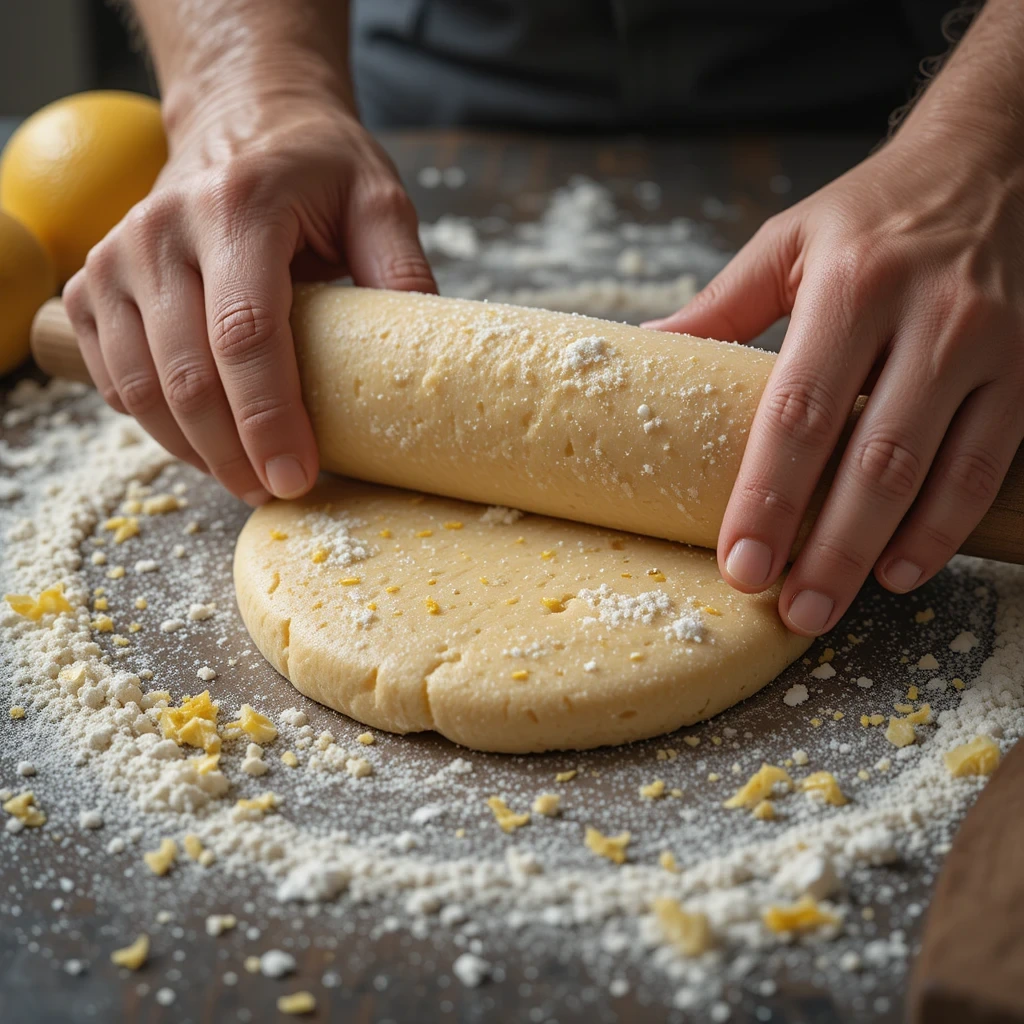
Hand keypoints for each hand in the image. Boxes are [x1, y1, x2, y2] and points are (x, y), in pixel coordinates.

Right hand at [63, 91, 434, 504]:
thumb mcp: (377, 199)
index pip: (245, 335)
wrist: (239, 122)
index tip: (298, 476)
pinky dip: (154, 425)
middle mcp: (162, 230)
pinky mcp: (93, 285)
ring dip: (194, 451)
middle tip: (277, 492)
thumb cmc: (314, 168)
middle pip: (188, 375)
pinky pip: (112, 378)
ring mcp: (116, 257)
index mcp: (238, 207)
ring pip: (141, 388)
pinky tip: (201, 442)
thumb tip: (429, 363)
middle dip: (233, 453)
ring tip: (245, 479)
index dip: (269, 419)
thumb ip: (402, 270)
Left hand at [646, 128, 1023, 635]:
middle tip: (787, 609)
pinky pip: (986, 464)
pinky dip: (944, 525)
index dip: (767, 495)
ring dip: (879, 551)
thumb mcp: (788, 241)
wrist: (992, 162)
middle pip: (870, 458)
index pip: (799, 412)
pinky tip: (902, 568)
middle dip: (825, 546)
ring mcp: (985, 347)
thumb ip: (722, 305)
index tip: (739, 560)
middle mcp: (927, 318)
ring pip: (931, 472)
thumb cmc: (872, 214)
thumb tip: (645, 347)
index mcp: (851, 287)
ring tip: (830, 605)